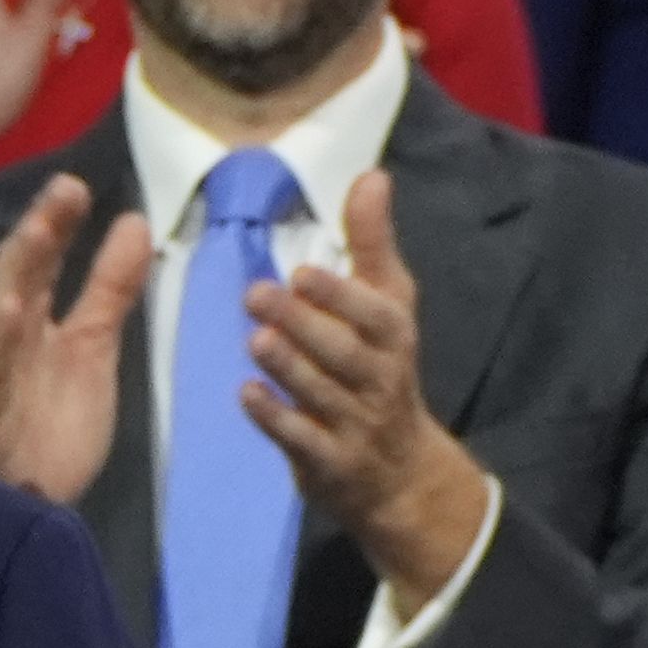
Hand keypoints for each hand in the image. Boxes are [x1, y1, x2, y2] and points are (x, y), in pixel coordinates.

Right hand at [0, 172, 149, 504]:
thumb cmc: (54, 422)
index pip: (39, 260)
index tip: (77, 186)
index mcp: (23, 317)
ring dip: (16, 273)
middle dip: (39, 232)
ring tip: (38, 233)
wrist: (30, 500)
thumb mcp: (92, 344)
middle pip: (19, 273)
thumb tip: (135, 221)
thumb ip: (109, 286)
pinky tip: (7, 308)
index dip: (55, 222)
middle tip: (65, 190)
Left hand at [239, 170, 492, 610]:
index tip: (303, 271)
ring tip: (254, 339)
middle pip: (344, 352)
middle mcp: (379, 380)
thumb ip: (371, 244)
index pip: (375, 314)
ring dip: (288, 367)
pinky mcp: (329, 462)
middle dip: (303, 324)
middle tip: (256, 294)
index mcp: (393, 337)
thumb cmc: (383, 369)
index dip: (342, 296)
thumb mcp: (388, 305)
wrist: (401, 472)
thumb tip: (371, 175)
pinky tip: (247, 395)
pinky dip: (276, 420)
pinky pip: (303, 441)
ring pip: (322, 394)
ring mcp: (355, 424)